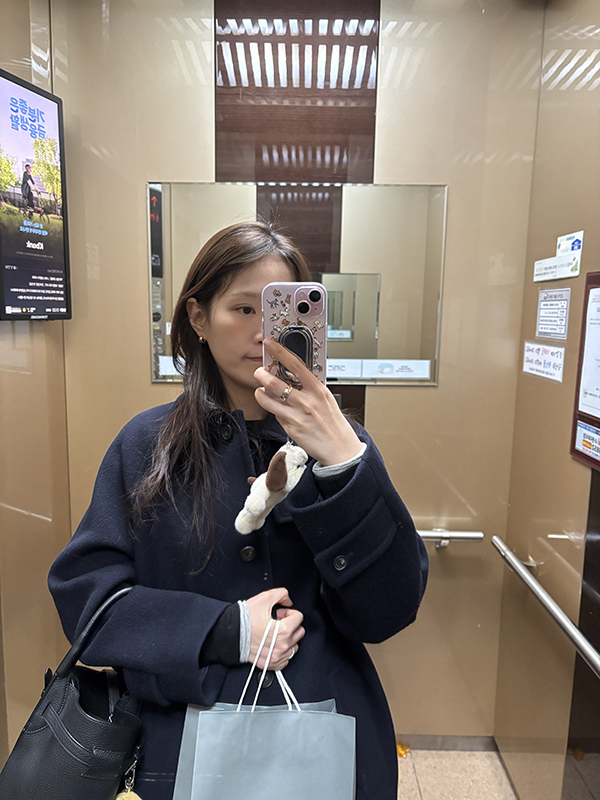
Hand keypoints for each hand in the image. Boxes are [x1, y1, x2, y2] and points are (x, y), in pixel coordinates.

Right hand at [246, 588, 304, 670]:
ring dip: (288, 638)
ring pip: (294, 646)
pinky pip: (286, 659)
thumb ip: (281, 594)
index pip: (299, 617)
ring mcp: (277, 656)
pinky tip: (273, 644)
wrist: (230, 634)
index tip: (280, 613)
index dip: (288, 612)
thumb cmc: (244, 620)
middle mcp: (283, 645)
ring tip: (274, 633)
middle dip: (290, 624)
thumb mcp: (264, 598)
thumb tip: (288, 601)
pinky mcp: (271, 664)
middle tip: (277, 622)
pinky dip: (282, 652)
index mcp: (284, 630)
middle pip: (299, 631)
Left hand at [254, 339, 362, 465]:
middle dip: (262, 375)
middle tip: (259, 372)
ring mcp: (297, 415)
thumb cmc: (334, 423)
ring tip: (260, 390)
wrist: (340, 449)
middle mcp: (306, 401)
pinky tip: (274, 407)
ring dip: (260, 392)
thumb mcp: (326, 398)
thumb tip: (294, 375)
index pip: (295, 365)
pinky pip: (275, 414)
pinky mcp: (290, 428)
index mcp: (318, 389)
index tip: (270, 343)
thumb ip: (311, 386)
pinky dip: (272, 408)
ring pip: (268, 399)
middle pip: (275, 383)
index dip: (280, 352)